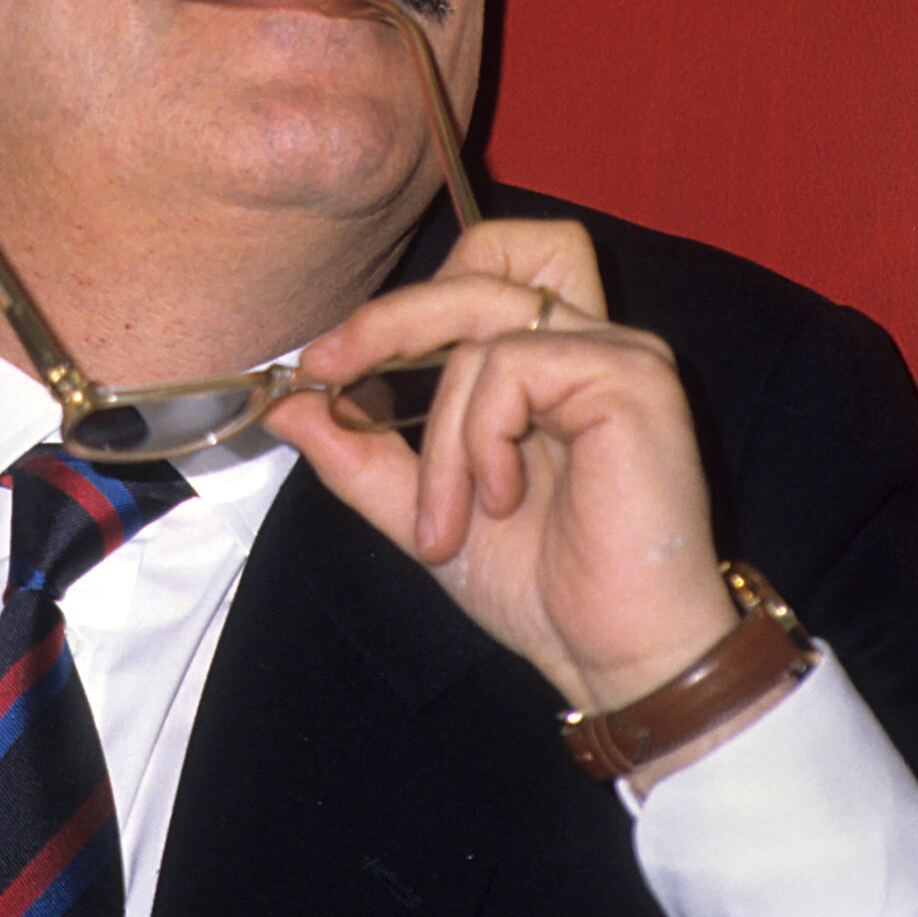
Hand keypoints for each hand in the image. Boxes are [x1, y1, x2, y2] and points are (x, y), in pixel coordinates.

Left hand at [266, 219, 738, 715]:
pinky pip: (510, 365)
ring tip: (448, 519)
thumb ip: (361, 453)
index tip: (323, 364)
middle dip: (390, 317)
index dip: (400, 301)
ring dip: (438, 435)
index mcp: (554, 358)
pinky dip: (479, 437)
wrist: (617, 659)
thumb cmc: (545, 592)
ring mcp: (619, 351)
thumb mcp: (425, 511)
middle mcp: (594, 338)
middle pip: (485, 257)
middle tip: (329, 371)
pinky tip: (501, 500)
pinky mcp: (631, 375)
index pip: (483, 265)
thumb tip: (286, 404)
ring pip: (479, 329)